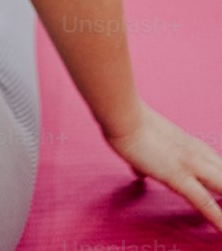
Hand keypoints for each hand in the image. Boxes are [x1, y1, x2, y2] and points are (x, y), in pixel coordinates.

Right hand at [104, 101, 221, 234]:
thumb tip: (140, 171)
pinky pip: (204, 202)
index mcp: (186, 142)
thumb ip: (145, 158)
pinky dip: (217, 218)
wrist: (122, 115)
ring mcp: (189, 164)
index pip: (215, 161)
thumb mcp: (141, 140)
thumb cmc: (126, 121)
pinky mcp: (179, 177)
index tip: (220, 185)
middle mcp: (194, 152)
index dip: (220, 174)